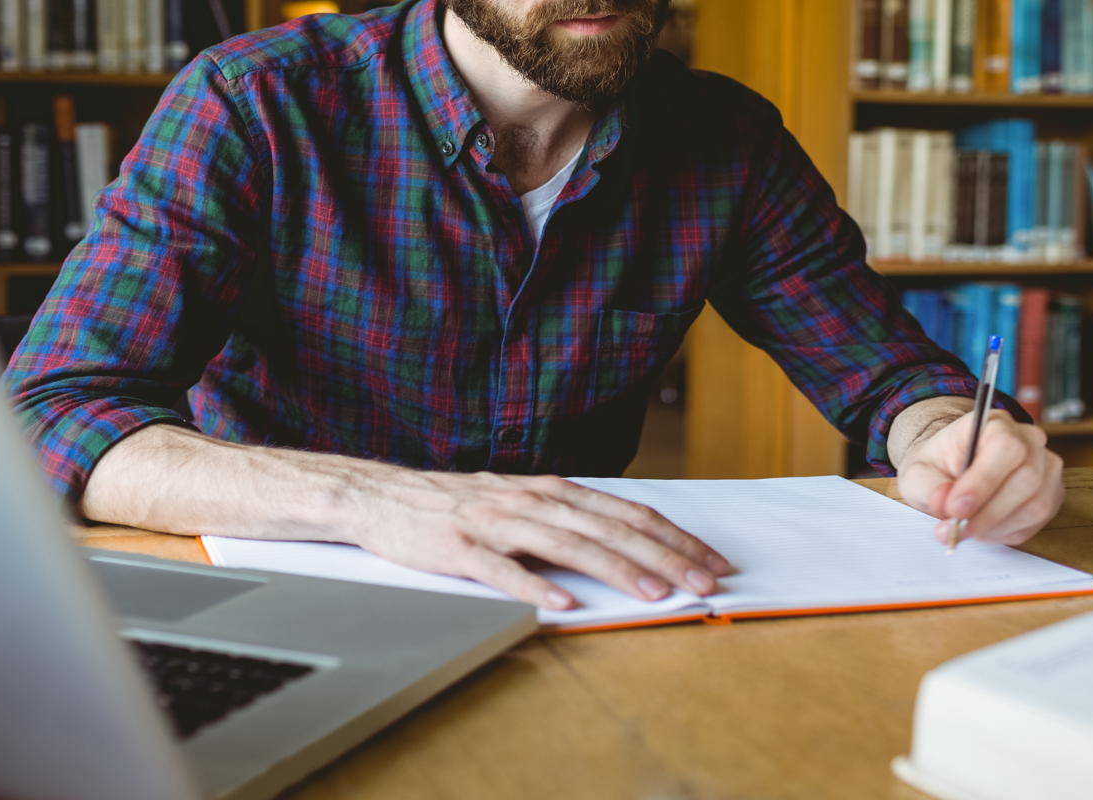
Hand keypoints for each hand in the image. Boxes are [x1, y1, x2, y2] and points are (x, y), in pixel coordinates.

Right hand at [346, 468, 732, 610]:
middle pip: (609, 529)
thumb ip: (567, 519)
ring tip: (653, 592)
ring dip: (616, 569)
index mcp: (551, 490)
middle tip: (702, 581)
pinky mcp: (461, 547)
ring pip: (568, 546)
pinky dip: (535, 585)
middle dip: (663, 555)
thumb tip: (624, 541)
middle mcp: (531, 500)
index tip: (710, 560)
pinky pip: (503, 569)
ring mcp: (496, 522)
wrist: (383, 496)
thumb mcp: (521, 502)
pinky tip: (563, 602)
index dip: (673, 536)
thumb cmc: (457, 505)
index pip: (626, 513)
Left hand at [889, 401, 1063, 546]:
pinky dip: (1007, 532)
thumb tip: (944, 504)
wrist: (952, 470)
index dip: (982, 482)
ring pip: (1035, 505)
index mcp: (995, 423)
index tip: (955, 509)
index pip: (1006, 447)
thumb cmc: (939, 467)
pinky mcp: (1052, 494)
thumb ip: (928, 487)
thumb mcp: (918, 474)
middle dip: (988, 513)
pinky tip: (985, 529)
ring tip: (967, 530)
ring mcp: (1046, 467)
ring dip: (996, 526)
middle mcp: (1029, 440)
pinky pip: (1038, 521)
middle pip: (1026, 479)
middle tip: (957, 530)